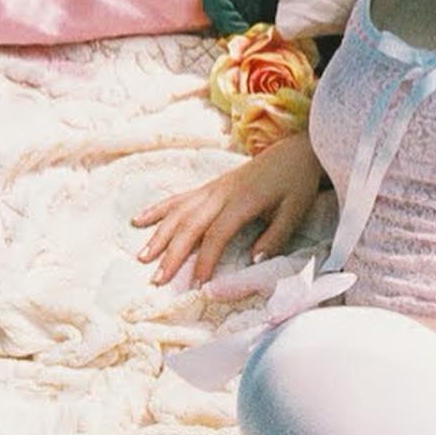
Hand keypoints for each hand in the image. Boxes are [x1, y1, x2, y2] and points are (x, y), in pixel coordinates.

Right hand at [132, 130, 324, 285]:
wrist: (295, 151)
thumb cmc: (296, 183)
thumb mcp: (295, 211)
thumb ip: (276, 236)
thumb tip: (254, 260)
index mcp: (242, 202)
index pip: (216, 235)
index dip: (205, 260)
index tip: (197, 283)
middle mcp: (221, 194)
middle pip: (189, 225)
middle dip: (172, 254)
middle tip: (157, 279)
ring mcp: (212, 188)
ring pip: (178, 212)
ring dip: (159, 235)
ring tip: (142, 257)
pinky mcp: (209, 186)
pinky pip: (179, 198)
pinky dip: (158, 209)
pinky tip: (139, 220)